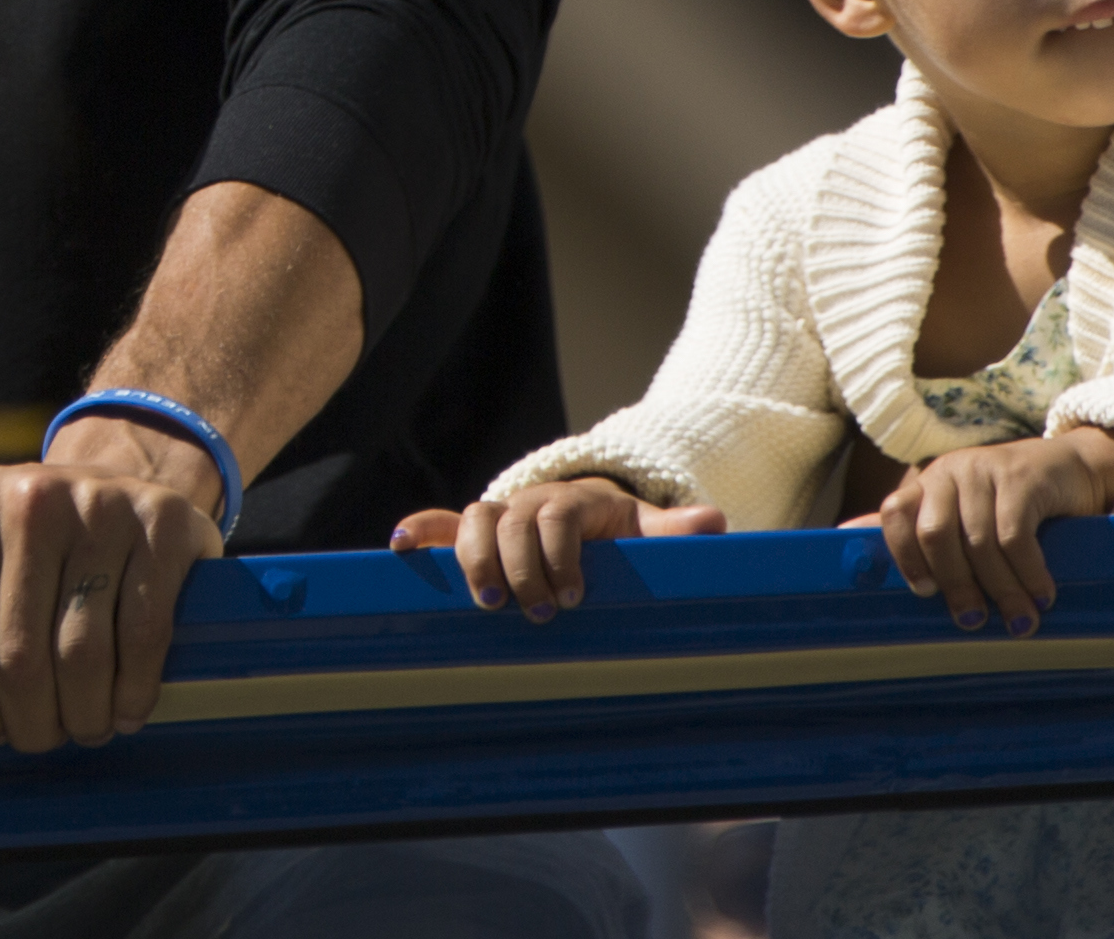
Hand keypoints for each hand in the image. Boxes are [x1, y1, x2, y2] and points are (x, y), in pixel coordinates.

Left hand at [0, 420, 225, 750]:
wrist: (118, 474)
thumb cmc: (9, 525)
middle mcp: (31, 496)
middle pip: (21, 656)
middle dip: (28, 720)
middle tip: (36, 739)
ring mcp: (103, 507)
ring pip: (83, 654)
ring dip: (81, 715)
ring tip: (79, 729)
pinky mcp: (164, 524)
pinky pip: (144, 634)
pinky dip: (134, 689)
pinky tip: (126, 710)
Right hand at [399, 478, 722, 621]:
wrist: (588, 511)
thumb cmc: (618, 529)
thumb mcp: (646, 527)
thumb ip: (674, 529)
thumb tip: (715, 522)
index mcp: (572, 501)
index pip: (558, 518)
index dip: (561, 555)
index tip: (573, 597)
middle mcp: (530, 502)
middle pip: (511, 523)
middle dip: (519, 568)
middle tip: (535, 612)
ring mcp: (500, 516)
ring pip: (473, 521)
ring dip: (473, 558)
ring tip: (484, 603)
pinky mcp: (476, 531)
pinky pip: (439, 522)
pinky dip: (419, 530)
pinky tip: (399, 548)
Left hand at [877, 428, 1113, 635]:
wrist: (1071, 468)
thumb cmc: (1009, 503)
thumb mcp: (964, 514)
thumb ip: (918, 532)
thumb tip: (847, 538)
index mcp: (928, 484)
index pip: (895, 513)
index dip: (904, 555)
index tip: (924, 594)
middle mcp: (950, 472)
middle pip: (935, 535)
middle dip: (955, 585)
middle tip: (973, 621)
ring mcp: (984, 470)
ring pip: (979, 543)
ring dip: (1001, 590)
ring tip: (1019, 621)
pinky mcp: (1021, 477)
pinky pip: (1015, 537)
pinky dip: (1028, 574)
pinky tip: (1042, 595)